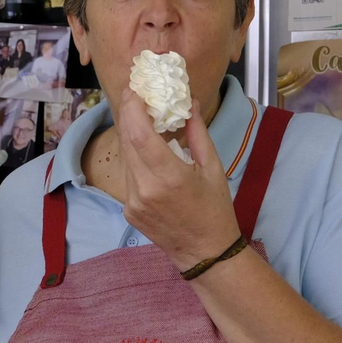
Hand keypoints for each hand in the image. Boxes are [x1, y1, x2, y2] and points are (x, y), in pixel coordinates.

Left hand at [116, 85, 240, 270]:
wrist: (205, 253)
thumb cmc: (215, 210)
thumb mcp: (213, 168)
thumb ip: (197, 133)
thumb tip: (189, 102)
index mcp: (169, 178)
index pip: (139, 135)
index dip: (132, 109)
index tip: (134, 89)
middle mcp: (145, 190)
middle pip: (127, 142)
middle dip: (129, 115)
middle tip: (135, 95)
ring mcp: (133, 203)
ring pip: (126, 159)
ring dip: (131, 136)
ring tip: (142, 119)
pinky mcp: (128, 211)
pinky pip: (129, 176)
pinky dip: (136, 159)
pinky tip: (147, 152)